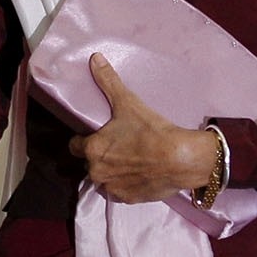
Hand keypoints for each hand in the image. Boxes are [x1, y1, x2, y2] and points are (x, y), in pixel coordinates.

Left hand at [67, 53, 214, 202]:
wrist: (180, 158)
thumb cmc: (151, 130)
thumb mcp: (127, 102)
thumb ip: (108, 81)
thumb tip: (94, 58)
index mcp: (92, 149)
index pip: (75, 146)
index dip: (84, 140)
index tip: (97, 135)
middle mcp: (97, 171)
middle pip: (90, 164)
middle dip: (100, 157)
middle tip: (118, 146)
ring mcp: (112, 188)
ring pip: (103, 179)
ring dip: (111, 172)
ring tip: (129, 161)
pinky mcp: (128, 199)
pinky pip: (119, 192)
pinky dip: (125, 184)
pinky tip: (138, 173)